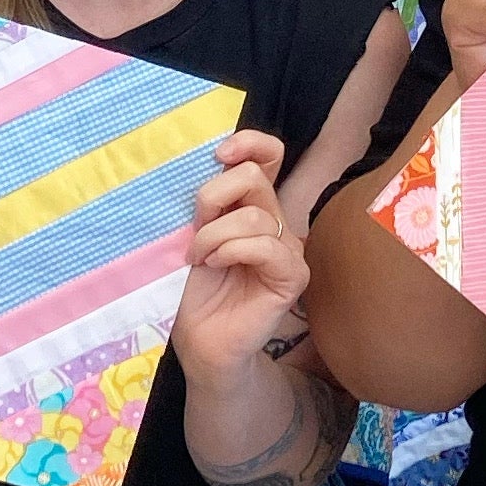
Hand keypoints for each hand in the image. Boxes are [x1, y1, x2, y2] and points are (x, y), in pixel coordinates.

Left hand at [172, 132, 308, 381]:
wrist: (199, 342)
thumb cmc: (192, 290)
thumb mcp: (193, 234)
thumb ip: (207, 203)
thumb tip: (204, 164)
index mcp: (252, 206)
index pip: (269, 155)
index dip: (249, 143)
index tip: (219, 154)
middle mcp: (275, 222)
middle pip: (254, 178)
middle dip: (213, 198)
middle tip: (194, 231)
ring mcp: (288, 250)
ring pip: (253, 216)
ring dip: (213, 236)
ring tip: (200, 259)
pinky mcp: (293, 276)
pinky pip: (266, 246)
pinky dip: (233, 251)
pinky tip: (217, 266)